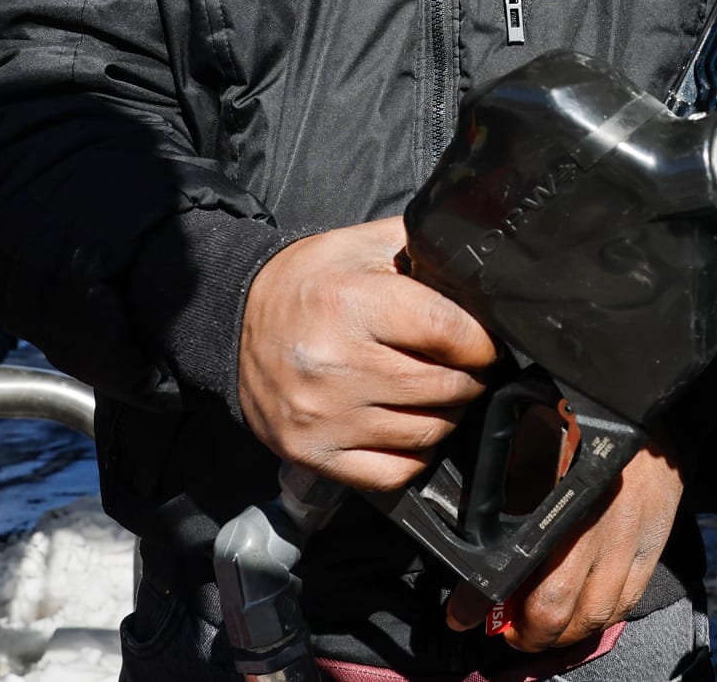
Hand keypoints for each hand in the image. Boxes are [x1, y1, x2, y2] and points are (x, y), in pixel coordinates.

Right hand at [239, 215, 497, 490]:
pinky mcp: (313, 453)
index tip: (482, 341)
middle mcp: (333, 365)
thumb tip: (480, 269)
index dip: (479, 340)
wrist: (234, 320)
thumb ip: (421, 249)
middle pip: (443, 386)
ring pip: (427, 432)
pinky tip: (412, 425)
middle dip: (470, 376)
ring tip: (441, 391)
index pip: (446, 332)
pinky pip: (395, 472)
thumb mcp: (360, 244)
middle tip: (467, 365)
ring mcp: (322, 416)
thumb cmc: (307, 283)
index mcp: (348, 303)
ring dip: (450, 414)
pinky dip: (417, 452)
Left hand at [445, 435, 684, 651]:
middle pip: (560, 606)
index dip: (486, 599)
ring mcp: (631, 541)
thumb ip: (507, 490)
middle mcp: (600, 525)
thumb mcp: (534, 444)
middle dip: (528, 633)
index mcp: (563, 495)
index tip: (461, 616)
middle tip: (510, 632)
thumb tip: (474, 538)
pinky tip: (582, 615)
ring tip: (544, 630)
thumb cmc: (582, 424)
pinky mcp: (653, 548)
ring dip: (563, 636)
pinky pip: (626, 603)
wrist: (647, 414)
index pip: (519, 563)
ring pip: (595, 616)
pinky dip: (600, 620)